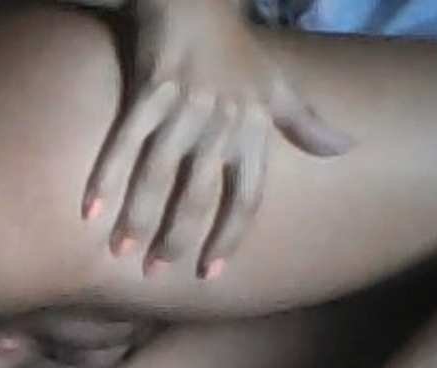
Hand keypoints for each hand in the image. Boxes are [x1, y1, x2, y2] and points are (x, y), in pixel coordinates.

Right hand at [81, 0, 353, 278]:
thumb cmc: (237, 49)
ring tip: (121, 251)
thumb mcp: (277, 85)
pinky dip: (105, 177)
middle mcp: (222, 123)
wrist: (199, 1)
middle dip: (177, 238)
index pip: (246, 196)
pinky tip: (90, 211)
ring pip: (158, 175)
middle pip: (199, 195)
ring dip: (138, 217)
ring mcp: (185, 108)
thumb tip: (347, 149)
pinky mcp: (150, 91)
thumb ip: (306, 124)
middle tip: (157, 272)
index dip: (229, 236)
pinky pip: (125, 142)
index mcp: (253, 129)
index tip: (210, 272)